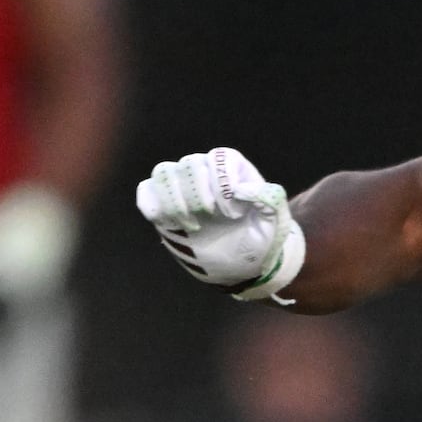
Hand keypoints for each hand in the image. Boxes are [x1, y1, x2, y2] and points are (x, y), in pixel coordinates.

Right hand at [136, 148, 305, 301]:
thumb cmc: (260, 238)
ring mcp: (182, 187)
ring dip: (175, 199)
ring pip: (164, 172)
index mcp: (233, 169)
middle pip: (190, 163)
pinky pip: (146, 191)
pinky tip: (166, 222)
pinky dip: (151, 203)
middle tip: (212, 218)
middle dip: (199, 192)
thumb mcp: (274, 223)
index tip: (234, 214)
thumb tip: (247, 190)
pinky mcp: (163, 206)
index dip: (223, 184)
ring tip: (193, 225)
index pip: (219, 158)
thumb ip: (270, 202)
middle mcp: (205, 172)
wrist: (243, 262)